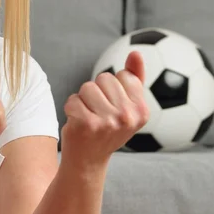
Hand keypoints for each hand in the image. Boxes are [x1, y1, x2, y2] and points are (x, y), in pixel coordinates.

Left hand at [61, 51, 148, 170]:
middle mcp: (128, 117)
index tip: (113, 108)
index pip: (123, 75)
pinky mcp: (86, 124)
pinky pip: (73, 99)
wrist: (88, 161)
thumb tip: (136, 53)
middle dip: (97, 92)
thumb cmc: (107, 128)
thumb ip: (134, 78)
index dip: (112, 89)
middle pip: (104, 78)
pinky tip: (77, 122)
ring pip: (87, 87)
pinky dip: (71, 107)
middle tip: (99, 114)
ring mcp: (108, 122)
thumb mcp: (127, 105)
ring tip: (88, 117)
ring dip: (83, 100)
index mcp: (142, 111)